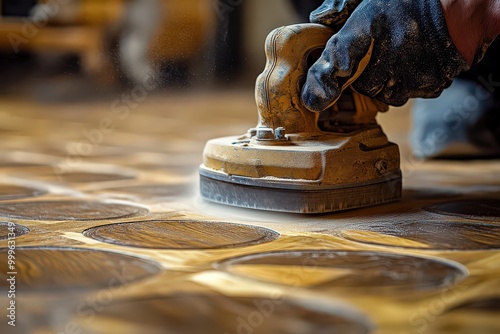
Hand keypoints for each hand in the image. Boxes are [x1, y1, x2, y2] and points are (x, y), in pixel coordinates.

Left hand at [301, 0, 469, 108]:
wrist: (463, 9)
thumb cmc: (413, 2)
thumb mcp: (372, 0)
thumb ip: (341, 7)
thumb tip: (318, 18)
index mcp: (371, 24)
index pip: (337, 57)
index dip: (323, 81)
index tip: (313, 98)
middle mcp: (389, 52)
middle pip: (360, 84)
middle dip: (363, 76)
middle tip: (377, 57)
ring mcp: (410, 73)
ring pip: (382, 93)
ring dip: (384, 81)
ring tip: (399, 57)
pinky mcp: (428, 86)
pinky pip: (404, 94)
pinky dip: (404, 84)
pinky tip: (413, 64)